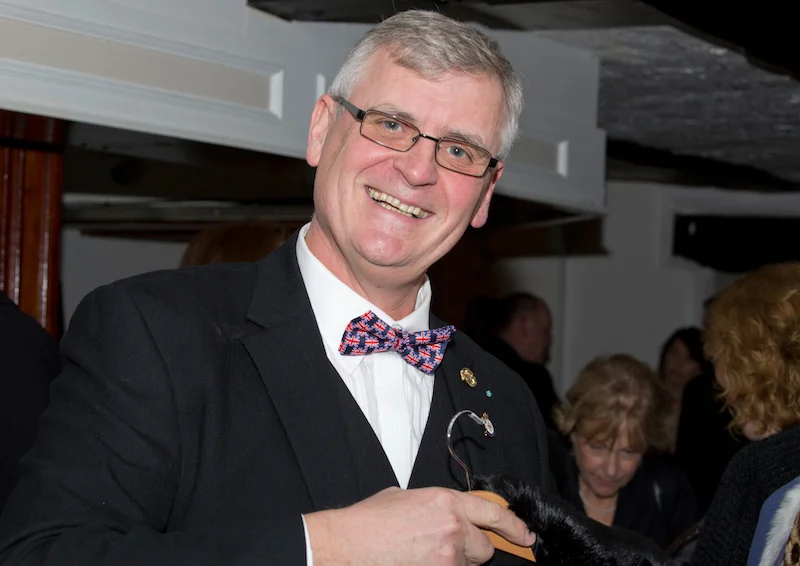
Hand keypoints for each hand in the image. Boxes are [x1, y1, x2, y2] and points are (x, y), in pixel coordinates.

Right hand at [304, 486, 535, 564]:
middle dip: (473, 549)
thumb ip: (436, 504)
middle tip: (449, 547)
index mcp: (446, 501)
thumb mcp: (406, 498)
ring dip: (455, 563)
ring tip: (423, 555)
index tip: (525, 534)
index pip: (493, 512)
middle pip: (484, 547)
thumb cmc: (369, 521)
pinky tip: (419, 562)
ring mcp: (447, 558)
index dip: (514, 525)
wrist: (347, 546)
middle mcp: (453, 528)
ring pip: (467, 565)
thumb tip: (448, 513)